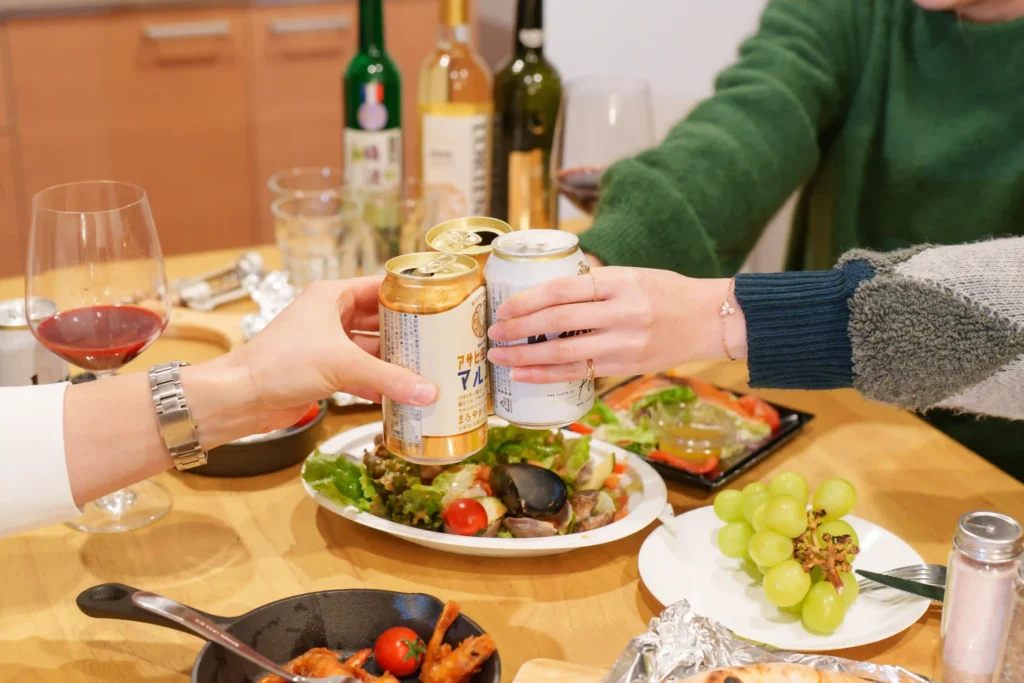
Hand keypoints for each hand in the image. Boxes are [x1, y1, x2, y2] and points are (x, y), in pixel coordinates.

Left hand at [217, 277, 436, 430]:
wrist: (241, 396)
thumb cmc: (280, 363)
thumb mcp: (343, 365)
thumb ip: (389, 378)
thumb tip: (428, 392)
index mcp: (331, 296)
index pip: (379, 287)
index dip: (408, 295)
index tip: (438, 303)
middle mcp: (330, 316)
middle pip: (378, 320)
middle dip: (406, 333)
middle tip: (440, 341)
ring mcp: (327, 344)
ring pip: (370, 349)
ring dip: (394, 361)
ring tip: (428, 369)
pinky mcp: (323, 371)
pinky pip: (360, 373)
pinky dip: (379, 383)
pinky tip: (401, 394)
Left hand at [486, 267, 745, 382]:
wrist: (710, 319)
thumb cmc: (666, 292)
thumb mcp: (632, 274)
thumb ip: (593, 282)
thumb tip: (546, 289)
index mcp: (620, 282)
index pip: (562, 289)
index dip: (527, 300)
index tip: (504, 307)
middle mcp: (622, 312)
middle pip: (558, 322)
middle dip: (519, 329)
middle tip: (493, 332)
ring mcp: (625, 343)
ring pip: (564, 352)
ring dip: (525, 357)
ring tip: (499, 357)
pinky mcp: (626, 366)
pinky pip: (579, 373)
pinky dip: (547, 375)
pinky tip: (524, 374)